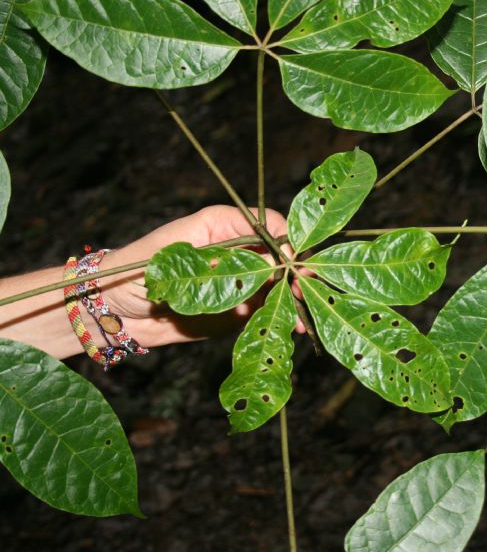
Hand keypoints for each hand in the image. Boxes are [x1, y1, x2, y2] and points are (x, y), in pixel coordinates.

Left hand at [99, 206, 296, 347]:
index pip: (270, 224)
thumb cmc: (136, 270)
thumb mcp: (180, 257)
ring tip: (305, 316)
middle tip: (307, 289)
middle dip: (297, 272)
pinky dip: (283, 317)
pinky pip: (268, 309)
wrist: (114, 311)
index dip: (287, 242)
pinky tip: (296, 327)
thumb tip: (269, 262)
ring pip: (280, 284)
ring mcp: (241, 279)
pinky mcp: (238, 308)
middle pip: (282, 256)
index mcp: (224, 225)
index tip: (294, 263)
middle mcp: (239, 250)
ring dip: (295, 297)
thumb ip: (224, 258)